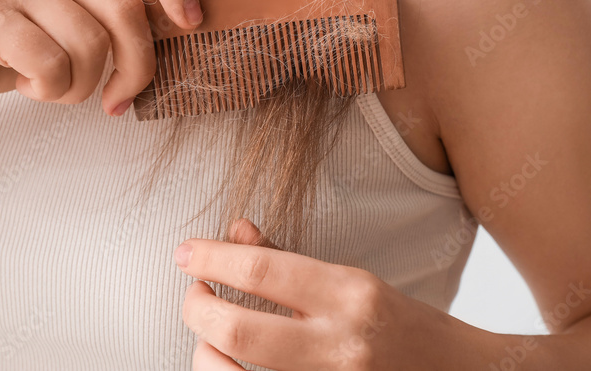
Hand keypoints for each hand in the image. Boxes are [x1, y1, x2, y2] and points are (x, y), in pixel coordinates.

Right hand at [0, 0, 201, 120]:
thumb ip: (109, 9)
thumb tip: (180, 24)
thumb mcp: (61, 16)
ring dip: (82, 84)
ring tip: (52, 83)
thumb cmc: (2, 47)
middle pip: (126, 9)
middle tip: (121, 97)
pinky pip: (55, 66)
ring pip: (93, 44)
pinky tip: (25, 82)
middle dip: (137, 66)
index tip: (193, 21)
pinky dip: (50, 90)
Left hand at [176, 219, 475, 369]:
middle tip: (192, 293)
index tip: (186, 253)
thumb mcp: (354, 283)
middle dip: (196, 308)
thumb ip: (290, 262)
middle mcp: (341, 343)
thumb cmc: (405, 327)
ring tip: (206, 333)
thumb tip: (235, 234)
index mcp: (351, 294)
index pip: (263, 271)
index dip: (213, 259)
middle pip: (237, 328)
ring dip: (204, 350)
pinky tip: (227, 363)